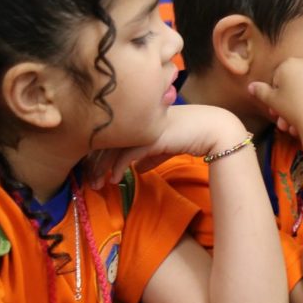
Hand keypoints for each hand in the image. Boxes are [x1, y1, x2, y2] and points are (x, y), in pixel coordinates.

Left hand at [89, 105, 248, 186]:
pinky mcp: (150, 135)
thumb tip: (139, 169)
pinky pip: (127, 152)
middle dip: (94, 162)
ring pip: (112, 147)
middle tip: (88, 182)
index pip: (110, 133)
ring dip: (101, 168)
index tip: (93, 171)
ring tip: (97, 184)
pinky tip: (114, 179)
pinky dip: (118, 167)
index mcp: (138, 117)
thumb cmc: (193, 135)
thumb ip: (151, 155)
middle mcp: (137, 118)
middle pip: (105, 139)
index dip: (99, 153)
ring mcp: (143, 125)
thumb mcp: (167, 146)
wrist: (214, 130)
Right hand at [248, 56, 302, 138]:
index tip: (279, 109)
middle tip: (290, 115)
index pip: (279, 78)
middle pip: (296, 80)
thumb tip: (251, 86)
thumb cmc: (293, 109)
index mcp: (289, 63)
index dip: (278, 95)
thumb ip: (260, 91)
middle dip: (291, 98)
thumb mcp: (272, 101)